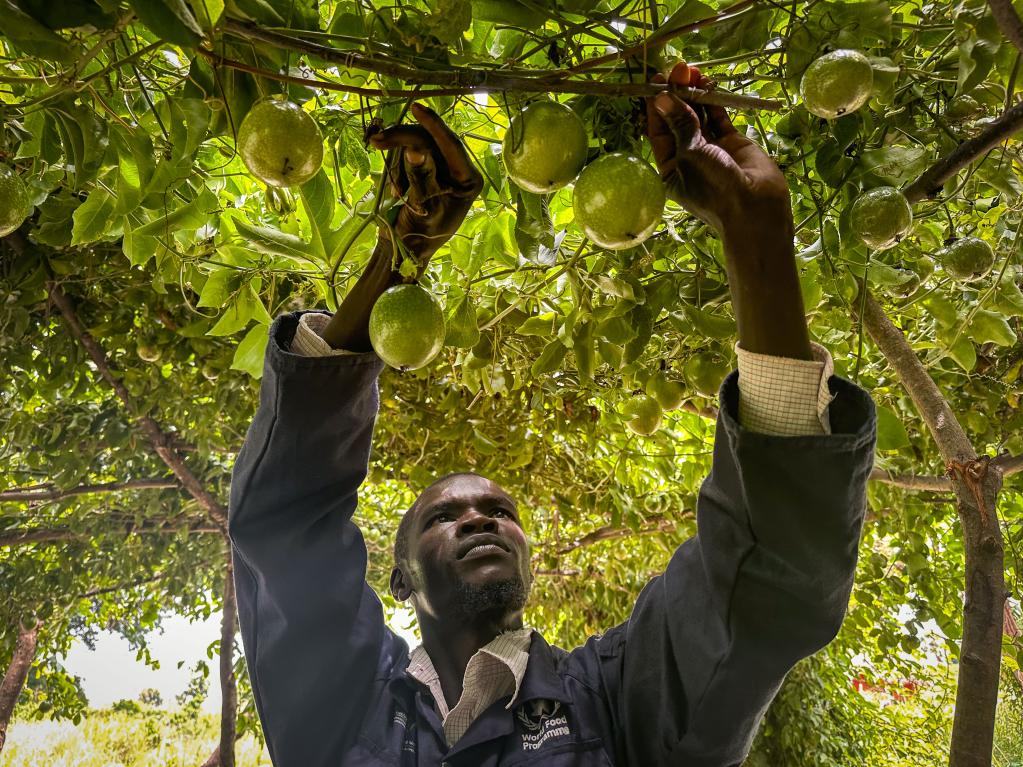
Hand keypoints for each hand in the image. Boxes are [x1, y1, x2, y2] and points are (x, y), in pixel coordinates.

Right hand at [369, 102, 483, 268]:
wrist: (404, 252)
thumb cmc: (420, 237)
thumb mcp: (424, 209)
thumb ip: (421, 178)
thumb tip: (416, 149)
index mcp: (468, 180)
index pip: (452, 145)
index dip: (433, 125)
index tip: (415, 109)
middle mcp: (457, 171)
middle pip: (430, 140)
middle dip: (403, 140)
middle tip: (375, 140)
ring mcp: (439, 169)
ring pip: (414, 146)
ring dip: (397, 163)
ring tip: (395, 192)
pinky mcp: (422, 170)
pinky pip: (404, 156)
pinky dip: (395, 170)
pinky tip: (396, 192)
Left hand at [645, 63, 791, 237]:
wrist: (754, 208)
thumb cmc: (714, 187)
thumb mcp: (690, 154)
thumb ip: (679, 124)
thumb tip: (662, 98)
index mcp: (670, 167)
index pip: (658, 131)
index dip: (656, 106)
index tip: (655, 80)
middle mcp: (688, 156)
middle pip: (678, 119)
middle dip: (677, 93)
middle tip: (678, 68)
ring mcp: (711, 148)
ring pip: (699, 115)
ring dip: (695, 93)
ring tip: (692, 70)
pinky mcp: (732, 142)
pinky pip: (719, 116)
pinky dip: (714, 100)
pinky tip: (708, 82)